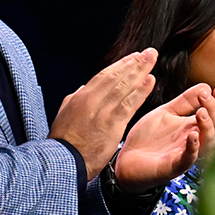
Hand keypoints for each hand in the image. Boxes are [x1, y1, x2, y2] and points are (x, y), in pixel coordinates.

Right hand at [49, 49, 158, 181]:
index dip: (121, 65)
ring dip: (140, 71)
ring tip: (151, 59)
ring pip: (124, 86)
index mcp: (80, 97)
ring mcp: (103, 111)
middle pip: (117, 76)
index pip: (104, 75)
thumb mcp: (64, 116)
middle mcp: (92, 100)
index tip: (133, 57)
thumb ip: (74, 100)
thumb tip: (83, 88)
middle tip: (149, 52)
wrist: (62, 162)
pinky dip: (141, 91)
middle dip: (134, 63)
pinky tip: (150, 81)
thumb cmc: (63, 142)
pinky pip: (130, 104)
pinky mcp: (113, 124)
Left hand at [112, 82, 214, 191]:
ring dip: (208, 127)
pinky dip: (194, 148)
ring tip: (201, 112)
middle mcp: (194, 141)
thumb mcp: (166, 113)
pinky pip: (189, 159)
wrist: (124, 161)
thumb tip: (206, 86)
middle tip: (206, 96)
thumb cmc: (146, 139)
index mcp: (193, 127)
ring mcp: (185, 154)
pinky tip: (193, 135)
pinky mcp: (173, 167)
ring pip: (208, 144)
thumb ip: (185, 101)